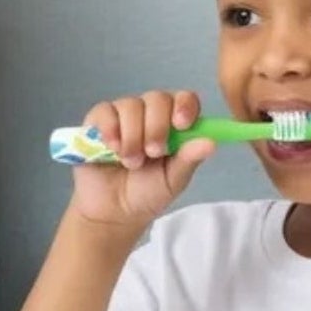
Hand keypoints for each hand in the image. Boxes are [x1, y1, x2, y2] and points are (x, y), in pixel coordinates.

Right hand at [70, 90, 214, 232]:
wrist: (114, 211)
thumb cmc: (147, 193)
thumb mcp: (173, 180)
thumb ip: (189, 160)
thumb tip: (212, 143)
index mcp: (173, 124)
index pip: (184, 99)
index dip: (184, 106)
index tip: (181, 125)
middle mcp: (149, 113)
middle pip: (157, 98)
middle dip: (156, 126)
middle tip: (153, 153)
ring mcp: (123, 114)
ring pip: (131, 105)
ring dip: (132, 136)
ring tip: (130, 162)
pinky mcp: (98, 120)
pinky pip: (105, 111)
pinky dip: (110, 129)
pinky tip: (113, 148)